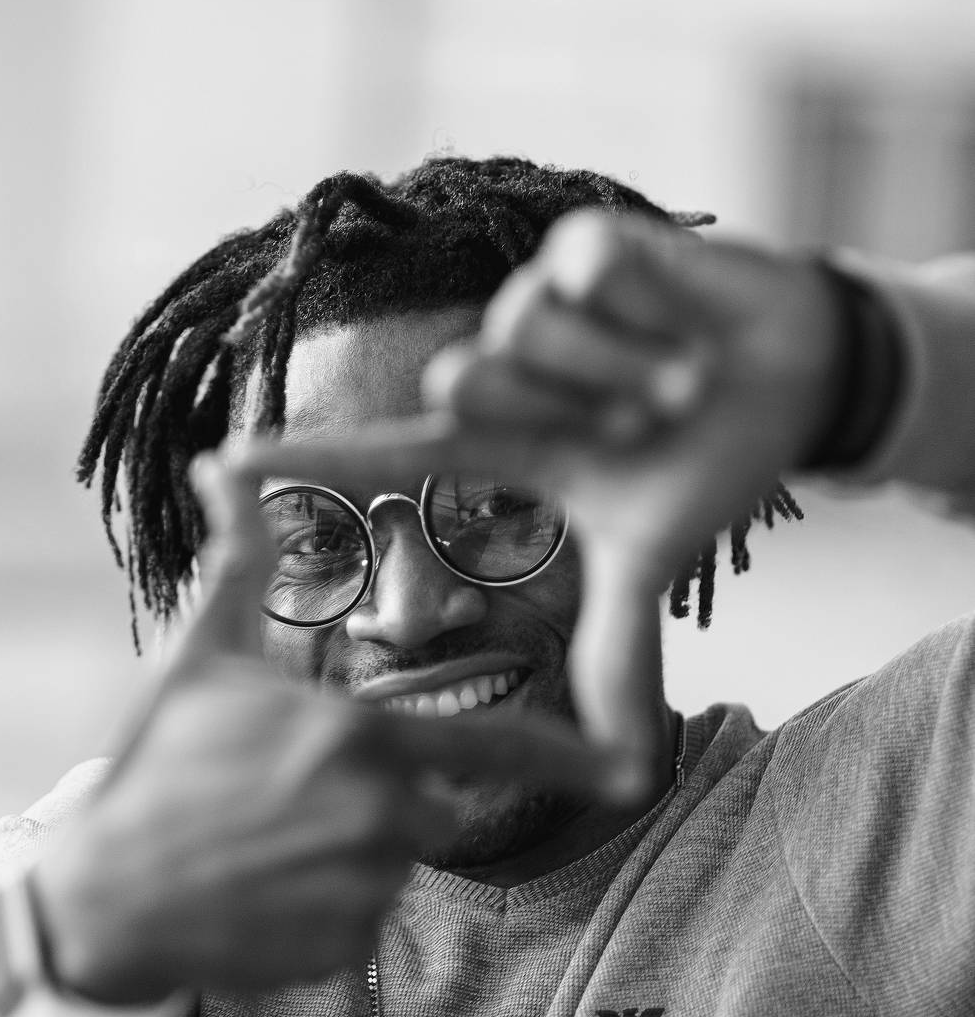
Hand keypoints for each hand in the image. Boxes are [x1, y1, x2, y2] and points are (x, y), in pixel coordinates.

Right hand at [33, 461, 603, 1002]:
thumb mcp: (198, 659)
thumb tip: (218, 465)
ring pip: (397, 865)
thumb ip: (238, 565)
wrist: (101, 898)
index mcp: (358, 734)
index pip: (494, 741)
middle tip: (295, 800)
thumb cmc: (153, 766)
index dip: (570, 754)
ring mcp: (363, 890)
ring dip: (353, 856)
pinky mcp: (344, 951)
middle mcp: (376, 813)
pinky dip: (329, 910)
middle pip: (436, 804)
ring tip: (269, 843)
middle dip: (385, 800)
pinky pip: (366, 922)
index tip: (635, 765)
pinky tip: (265, 892)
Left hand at [236, 213, 842, 777]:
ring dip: (621, 373)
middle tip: (642, 427)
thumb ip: (617, 652)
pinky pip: (585, 277)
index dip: (306, 465)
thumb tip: (627, 774)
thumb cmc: (706, 458)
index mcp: (502, 445)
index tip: (218, 470)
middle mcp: (502, 371)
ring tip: (676, 378)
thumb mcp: (650, 560)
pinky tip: (683, 318)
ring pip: (524, 331)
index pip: (387, 457)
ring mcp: (539, 303)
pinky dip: (652, 312)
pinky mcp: (585, 242)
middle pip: (463, 387)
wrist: (797, 378)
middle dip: (571, 417)